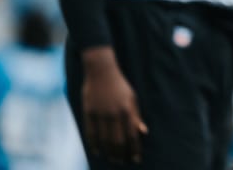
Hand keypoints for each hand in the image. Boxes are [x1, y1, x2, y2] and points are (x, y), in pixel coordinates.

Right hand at [80, 46, 147, 163]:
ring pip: (104, 139)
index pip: (132, 135)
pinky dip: (94, 144)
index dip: (134, 149)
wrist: (101, 71)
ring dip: (109, 152)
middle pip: (118, 140)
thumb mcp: (132, 98)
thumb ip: (136, 116)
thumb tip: (143, 132)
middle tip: (122, 162)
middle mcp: (114, 114)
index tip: (136, 159)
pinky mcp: (89, 112)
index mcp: (127, 110)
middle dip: (121, 154)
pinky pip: (91, 132)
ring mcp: (100, 114)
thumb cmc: (120, 86)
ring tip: (112, 159)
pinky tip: (97, 151)